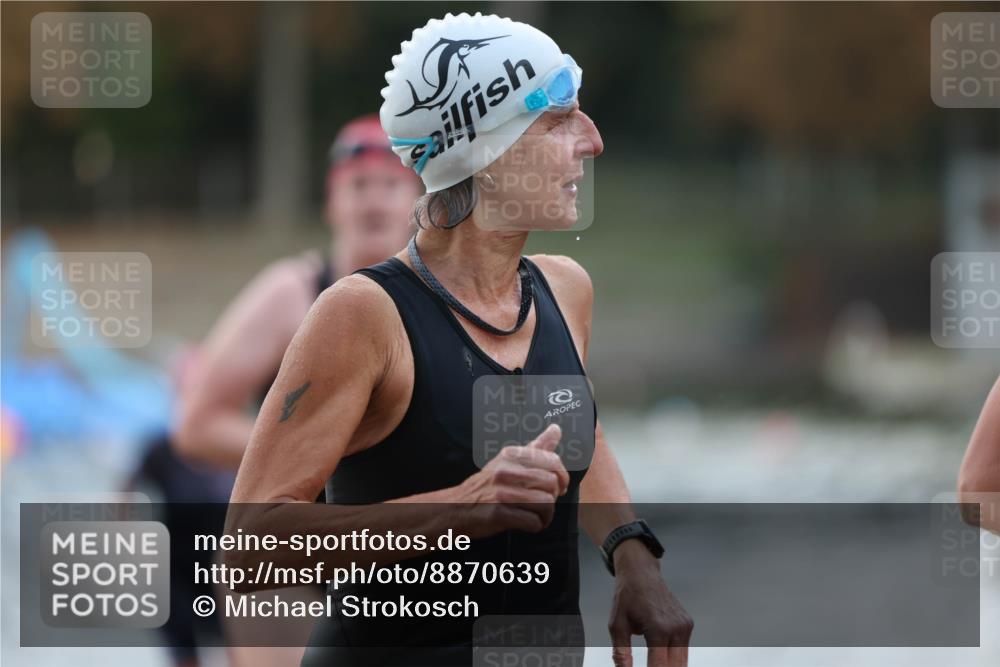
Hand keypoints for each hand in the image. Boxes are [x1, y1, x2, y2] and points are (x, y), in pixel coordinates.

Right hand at [453, 424, 568, 537]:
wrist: (456, 507)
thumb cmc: (487, 485)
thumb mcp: (507, 461)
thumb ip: (534, 447)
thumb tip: (556, 429)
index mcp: (511, 455)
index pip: (552, 461)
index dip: (562, 477)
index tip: (559, 486)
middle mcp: (506, 470)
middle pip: (551, 483)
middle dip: (553, 497)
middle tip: (543, 503)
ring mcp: (501, 492)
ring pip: (545, 503)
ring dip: (546, 515)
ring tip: (537, 516)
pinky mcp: (498, 514)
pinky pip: (533, 521)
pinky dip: (536, 526)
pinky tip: (528, 524)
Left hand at [609, 541, 692, 666]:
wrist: (641, 573)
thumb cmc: (628, 595)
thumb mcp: (617, 624)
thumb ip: (621, 652)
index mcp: (658, 628)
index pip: (659, 666)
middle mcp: (676, 628)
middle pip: (674, 666)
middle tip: (649, 665)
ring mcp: (685, 626)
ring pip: (681, 661)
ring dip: (669, 665)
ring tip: (653, 662)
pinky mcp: (688, 624)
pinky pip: (683, 649)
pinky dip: (673, 656)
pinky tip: (661, 655)